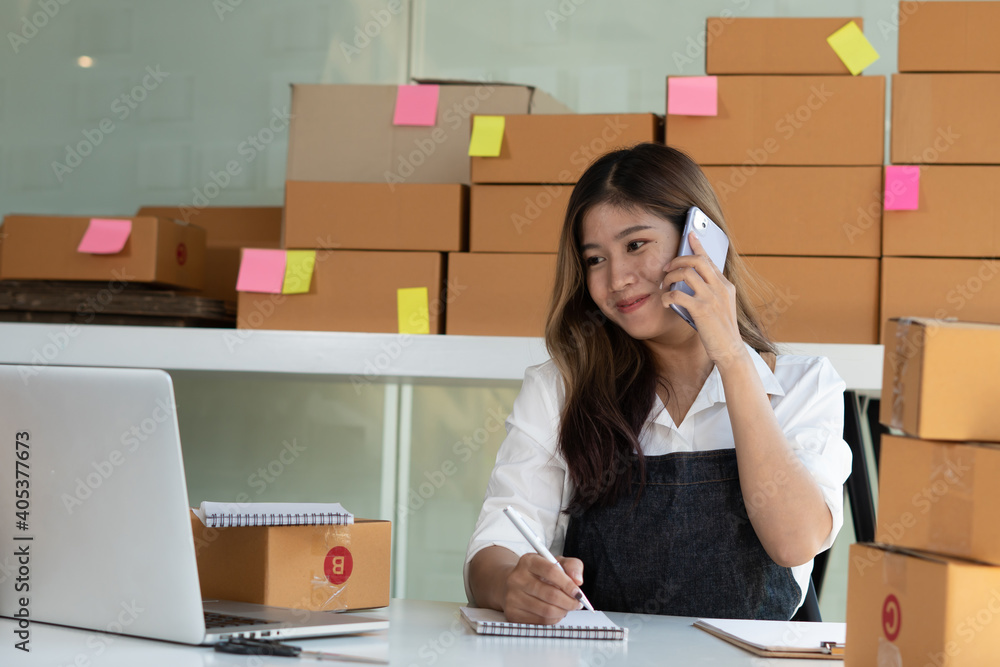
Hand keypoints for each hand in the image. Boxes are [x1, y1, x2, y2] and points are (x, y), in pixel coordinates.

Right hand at [502, 554, 584, 623]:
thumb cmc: (538, 573)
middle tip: (577, 603)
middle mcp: (517, 578)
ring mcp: (512, 597)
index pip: (551, 571)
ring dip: (563, 611)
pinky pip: (541, 621)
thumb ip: (572, 565)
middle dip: (569, 602)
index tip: (578, 592)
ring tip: (566, 607)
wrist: (513, 584)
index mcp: (529, 561)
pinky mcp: (513, 613)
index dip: (568, 584)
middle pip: (551, 594)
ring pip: (547, 611)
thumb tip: (578, 581)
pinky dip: (553, 619)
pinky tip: (555, 612)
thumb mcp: (556, 562)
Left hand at [660, 231, 744, 366]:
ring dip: (670, 279)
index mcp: (726, 286)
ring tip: (664, 288)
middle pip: (697, 260)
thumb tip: (689, 281)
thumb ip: (710, 292)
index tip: (690, 234)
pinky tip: (665, 303)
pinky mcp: (702, 310)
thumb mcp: (720, 307)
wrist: (730, 350)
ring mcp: (712, 298)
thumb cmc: (721, 331)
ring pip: (686, 274)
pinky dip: (667, 297)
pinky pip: (677, 295)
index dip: (698, 246)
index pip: (710, 260)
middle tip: (666, 268)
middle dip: (678, 260)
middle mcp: (720, 288)